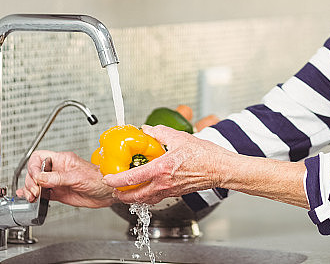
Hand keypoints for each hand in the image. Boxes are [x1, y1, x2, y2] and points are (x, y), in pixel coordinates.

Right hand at [16, 150, 115, 208]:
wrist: (107, 192)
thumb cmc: (99, 179)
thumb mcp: (77, 177)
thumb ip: (57, 178)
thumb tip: (40, 178)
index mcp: (62, 159)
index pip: (40, 157)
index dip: (34, 167)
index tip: (35, 178)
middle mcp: (58, 169)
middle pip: (35, 171)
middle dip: (31, 181)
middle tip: (35, 191)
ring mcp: (57, 181)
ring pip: (36, 183)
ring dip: (30, 190)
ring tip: (32, 197)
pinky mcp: (58, 192)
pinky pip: (42, 193)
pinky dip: (33, 195)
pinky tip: (28, 197)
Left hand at [104, 125, 235, 203]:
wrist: (221, 169)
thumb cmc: (205, 156)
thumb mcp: (179, 138)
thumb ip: (159, 133)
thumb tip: (147, 129)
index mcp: (161, 169)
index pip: (131, 178)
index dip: (116, 180)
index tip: (107, 178)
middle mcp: (163, 184)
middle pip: (134, 196)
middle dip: (121, 194)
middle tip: (113, 188)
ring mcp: (169, 191)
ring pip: (144, 200)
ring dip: (132, 197)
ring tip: (126, 190)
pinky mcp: (175, 193)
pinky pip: (155, 198)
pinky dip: (146, 195)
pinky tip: (146, 188)